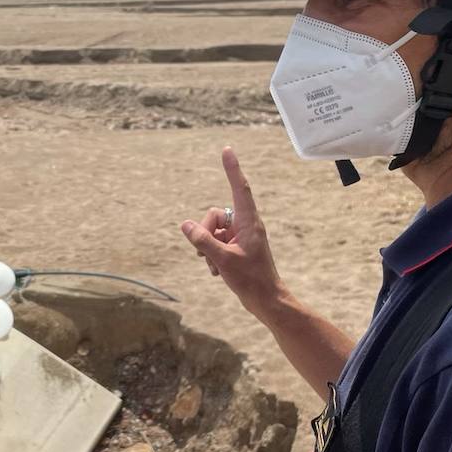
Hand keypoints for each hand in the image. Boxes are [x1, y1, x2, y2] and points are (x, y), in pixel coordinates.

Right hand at [180, 147, 285, 320]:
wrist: (266, 301)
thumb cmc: (251, 280)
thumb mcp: (223, 259)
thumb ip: (203, 241)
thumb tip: (186, 224)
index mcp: (249, 222)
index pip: (240, 188)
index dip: (232, 169)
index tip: (227, 150)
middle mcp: (246, 225)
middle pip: (216, 215)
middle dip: (206, 232)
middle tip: (207, 253)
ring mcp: (241, 237)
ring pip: (213, 230)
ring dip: (208, 248)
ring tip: (216, 266)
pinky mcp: (237, 248)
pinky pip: (216, 243)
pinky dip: (212, 255)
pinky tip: (218, 271)